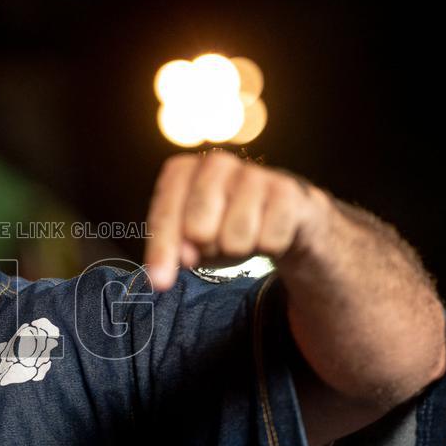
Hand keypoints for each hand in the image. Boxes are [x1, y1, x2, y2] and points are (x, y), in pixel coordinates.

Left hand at [143, 150, 329, 290]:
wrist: (280, 213)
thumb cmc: (222, 223)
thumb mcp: (189, 239)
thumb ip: (176, 248)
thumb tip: (184, 257)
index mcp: (182, 171)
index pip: (165, 214)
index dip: (162, 250)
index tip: (159, 283)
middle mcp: (215, 163)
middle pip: (198, 228)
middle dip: (205, 249)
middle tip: (213, 245)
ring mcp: (253, 173)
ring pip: (235, 237)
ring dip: (238, 250)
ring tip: (241, 237)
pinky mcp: (287, 189)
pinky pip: (270, 240)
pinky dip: (268, 247)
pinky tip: (268, 232)